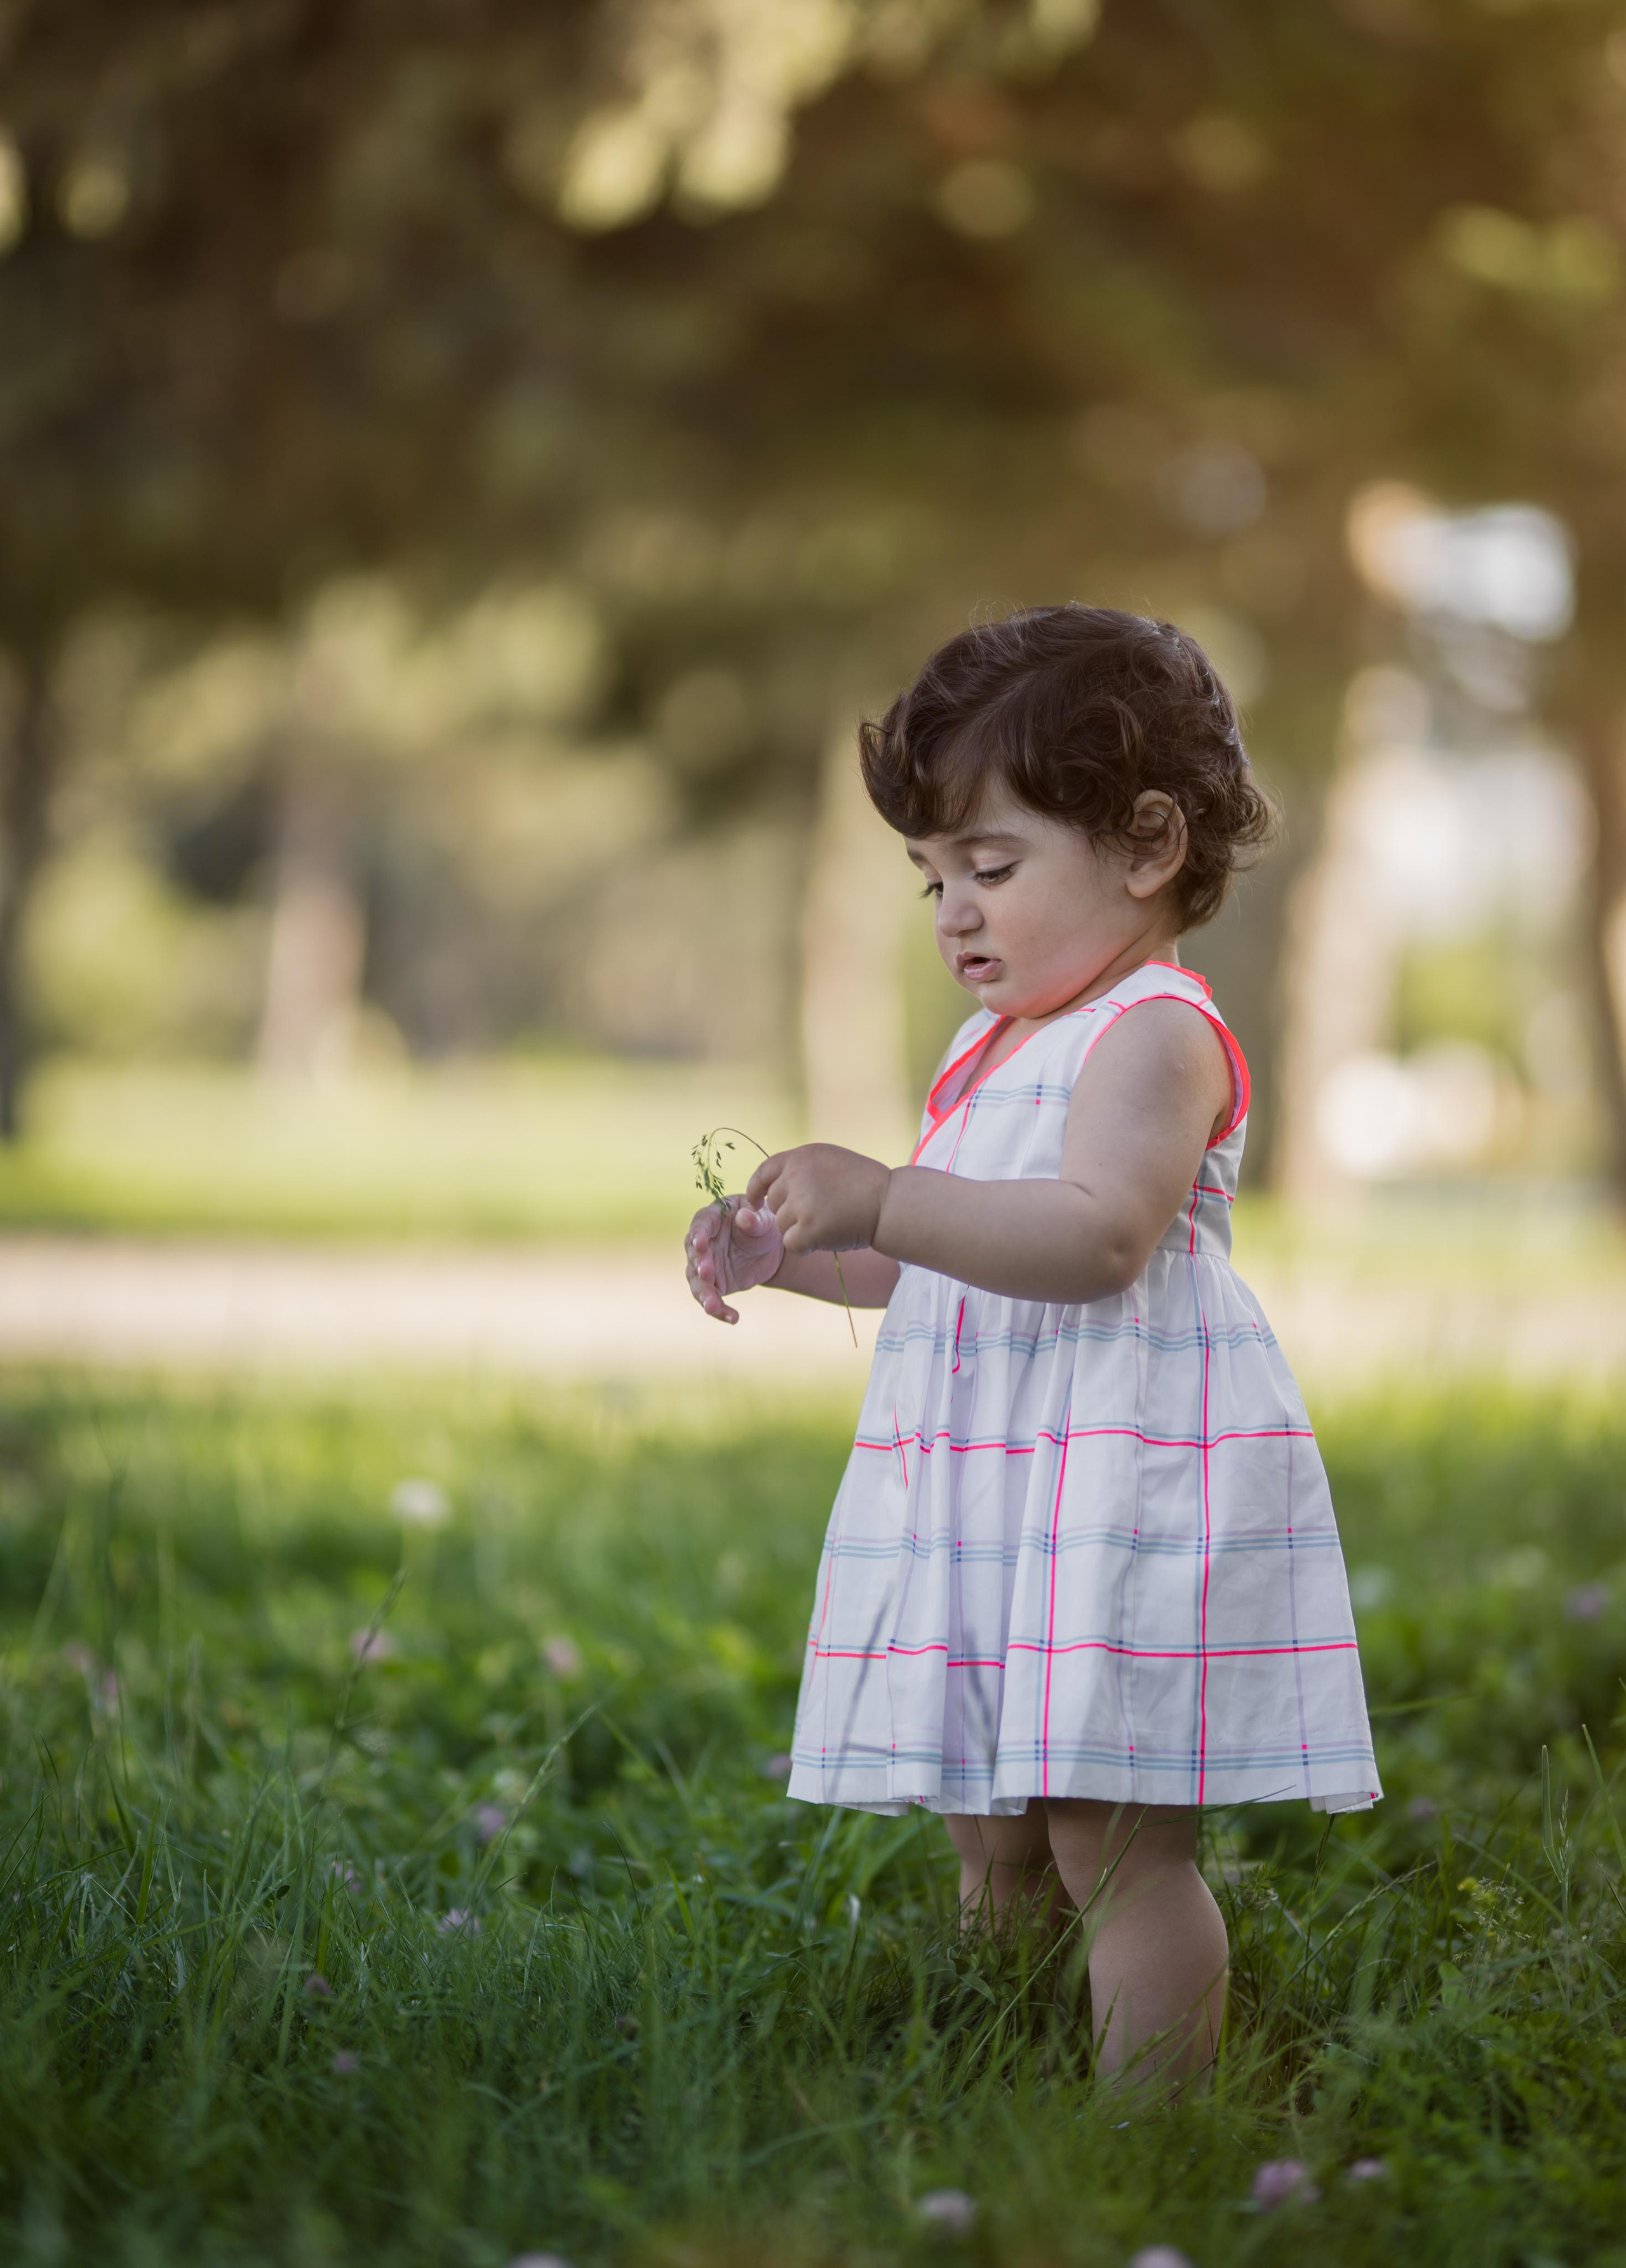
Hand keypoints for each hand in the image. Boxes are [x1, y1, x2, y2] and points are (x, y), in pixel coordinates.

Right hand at [684, 1198, 784, 1324]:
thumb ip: (755, 1219)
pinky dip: (719, 1310)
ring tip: (711, 1307)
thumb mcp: (765, 1218)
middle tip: (706, 1272)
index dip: (698, 1234)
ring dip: (704, 1293)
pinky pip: (712, 1299)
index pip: (701, 1224)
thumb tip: (744, 1218)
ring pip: (697, 1281)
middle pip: (695, 1255)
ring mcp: (706, 1265)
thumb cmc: (764, 1224)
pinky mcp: (714, 1284)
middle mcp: (703, 1242)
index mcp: (713, 1218)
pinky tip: (732, 1318)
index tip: (700, 1244)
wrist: (771, 1248)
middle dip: (699, 1265)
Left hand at [745, 1143, 889, 1256]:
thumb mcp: (830, 1162)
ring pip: (781, 1225)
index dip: (756, 1189)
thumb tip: (771, 1188)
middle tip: (822, 1214)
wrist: (890, 1203)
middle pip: (774, 1204)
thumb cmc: (866, 1185)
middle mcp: (796, 1175)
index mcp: (801, 1157)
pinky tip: (826, 1238)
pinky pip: (791, 1244)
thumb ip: (802, 1170)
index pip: (764, 1172)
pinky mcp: (807, 1227)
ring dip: (800, 1230)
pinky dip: (806, 1247)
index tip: (755, 1202)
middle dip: (791, 1214)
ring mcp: (801, 1201)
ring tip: (829, 1223)